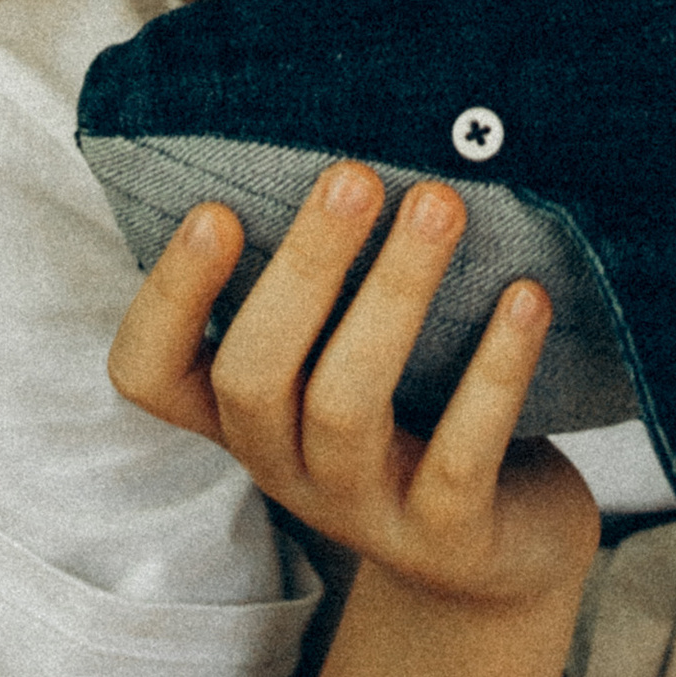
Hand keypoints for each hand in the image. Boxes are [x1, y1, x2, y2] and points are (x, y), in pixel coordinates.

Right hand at [110, 166, 601, 619]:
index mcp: (240, 411)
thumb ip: (333, 274)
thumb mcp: (351, 350)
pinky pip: (458, 455)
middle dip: (302, 268)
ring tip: (441, 204)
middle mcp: (281, 463)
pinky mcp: (445, 537)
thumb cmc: (417, 406)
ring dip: (394, 294)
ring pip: (345, 406)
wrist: (502, 550)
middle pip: (253, 376)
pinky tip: (526, 297)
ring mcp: (358, 508)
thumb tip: (352, 126)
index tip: (213, 211)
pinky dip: (493, 372)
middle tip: (354, 172)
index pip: (150, 373)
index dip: (169, 299)